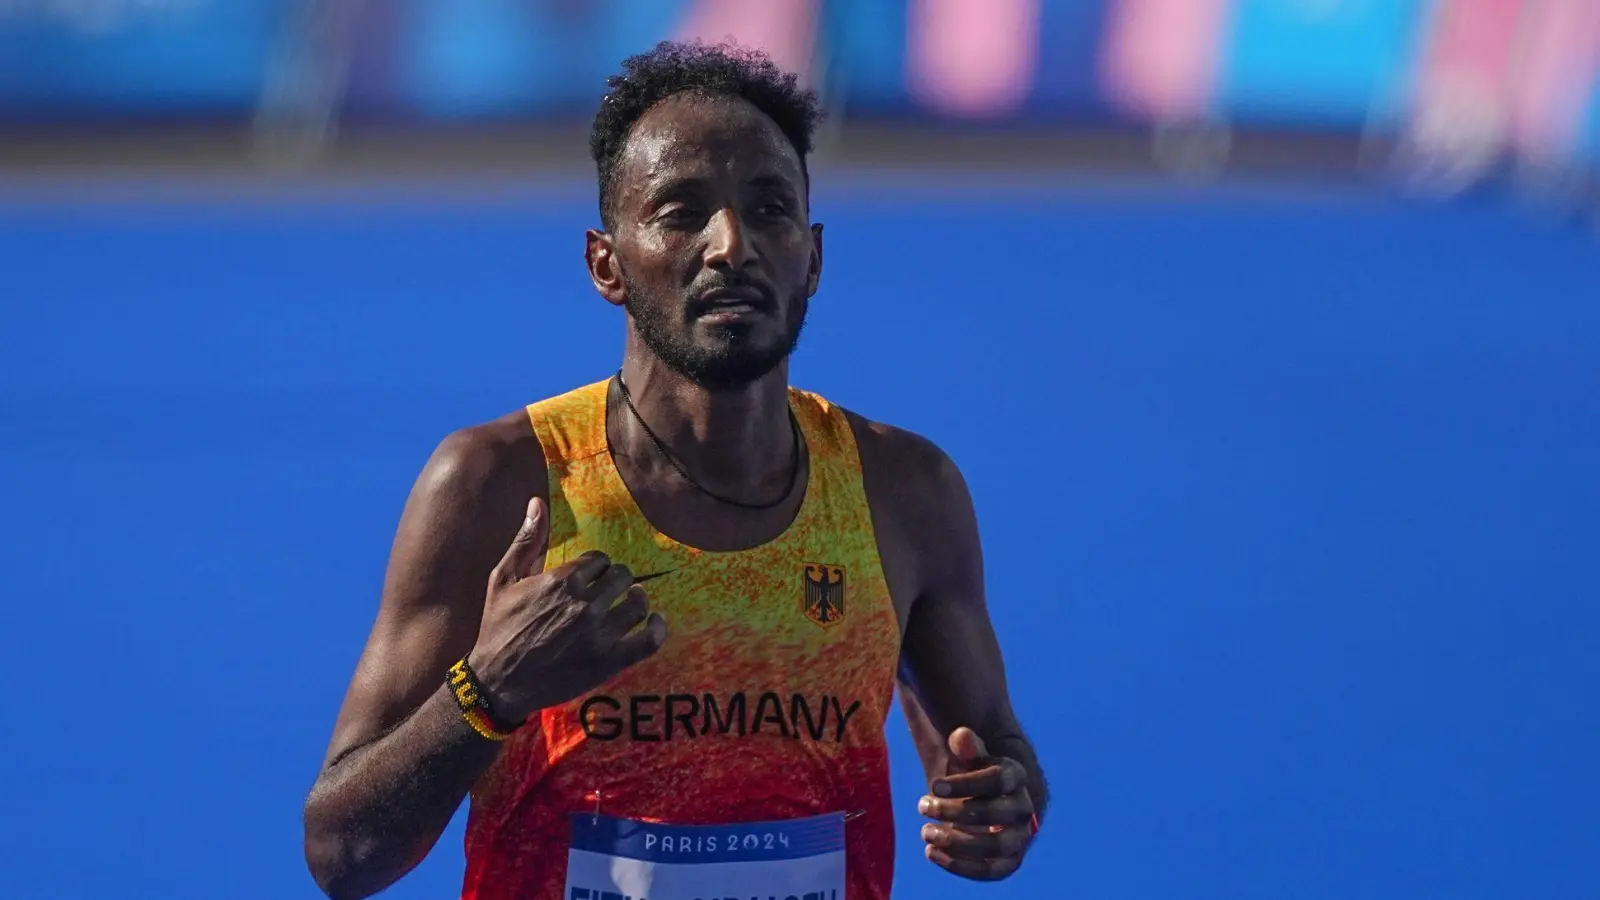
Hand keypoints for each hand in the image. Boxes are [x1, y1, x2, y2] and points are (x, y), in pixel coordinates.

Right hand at [466, 497, 667, 722]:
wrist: (498, 682)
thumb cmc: (498, 627)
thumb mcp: (503, 579)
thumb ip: (526, 540)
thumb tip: (538, 501)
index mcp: (561, 581)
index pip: (600, 559)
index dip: (597, 567)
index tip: (590, 577)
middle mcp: (584, 605)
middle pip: (622, 577)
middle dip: (616, 580)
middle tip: (609, 591)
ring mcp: (599, 635)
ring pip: (638, 603)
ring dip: (636, 600)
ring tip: (629, 603)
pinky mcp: (609, 662)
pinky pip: (649, 640)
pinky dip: (657, 628)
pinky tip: (654, 622)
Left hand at [918, 726, 1034, 880]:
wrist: (987, 800)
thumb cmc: (974, 775)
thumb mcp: (970, 758)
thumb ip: (966, 748)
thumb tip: (961, 735)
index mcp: (1016, 776)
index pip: (997, 780)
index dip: (965, 783)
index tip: (933, 785)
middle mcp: (1023, 808)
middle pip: (994, 814)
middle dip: (954, 812)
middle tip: (922, 805)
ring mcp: (1020, 837)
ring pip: (995, 846)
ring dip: (956, 842)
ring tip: (925, 831)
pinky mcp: (1009, 861)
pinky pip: (991, 871)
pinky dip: (960, 866)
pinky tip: (931, 852)